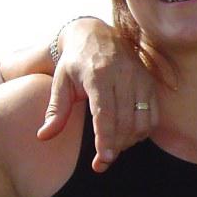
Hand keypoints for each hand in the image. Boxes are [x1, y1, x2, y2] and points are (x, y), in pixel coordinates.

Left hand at [37, 18, 172, 171]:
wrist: (97, 34)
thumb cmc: (75, 62)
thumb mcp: (60, 82)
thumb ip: (55, 111)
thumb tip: (43, 136)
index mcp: (98, 75)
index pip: (105, 114)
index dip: (105, 139)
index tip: (104, 159)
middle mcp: (123, 76)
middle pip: (124, 123)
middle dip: (114, 147)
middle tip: (102, 161)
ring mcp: (140, 79)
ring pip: (141, 122)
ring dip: (129, 141)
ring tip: (114, 146)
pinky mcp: (150, 83)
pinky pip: (152, 116)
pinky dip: (142, 132)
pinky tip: (128, 135)